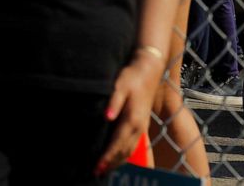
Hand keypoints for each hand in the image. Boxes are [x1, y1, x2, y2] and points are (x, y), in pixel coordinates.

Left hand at [95, 52, 163, 175]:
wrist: (148, 71)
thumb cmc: (131, 77)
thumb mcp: (120, 86)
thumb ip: (113, 102)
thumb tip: (107, 117)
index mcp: (132, 120)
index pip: (118, 144)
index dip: (107, 157)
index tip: (97, 166)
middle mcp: (138, 127)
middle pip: (124, 152)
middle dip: (111, 164)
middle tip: (95, 173)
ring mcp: (141, 127)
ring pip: (129, 151)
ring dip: (117, 162)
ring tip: (104, 170)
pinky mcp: (140, 125)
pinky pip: (132, 145)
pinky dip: (123, 155)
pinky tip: (115, 157)